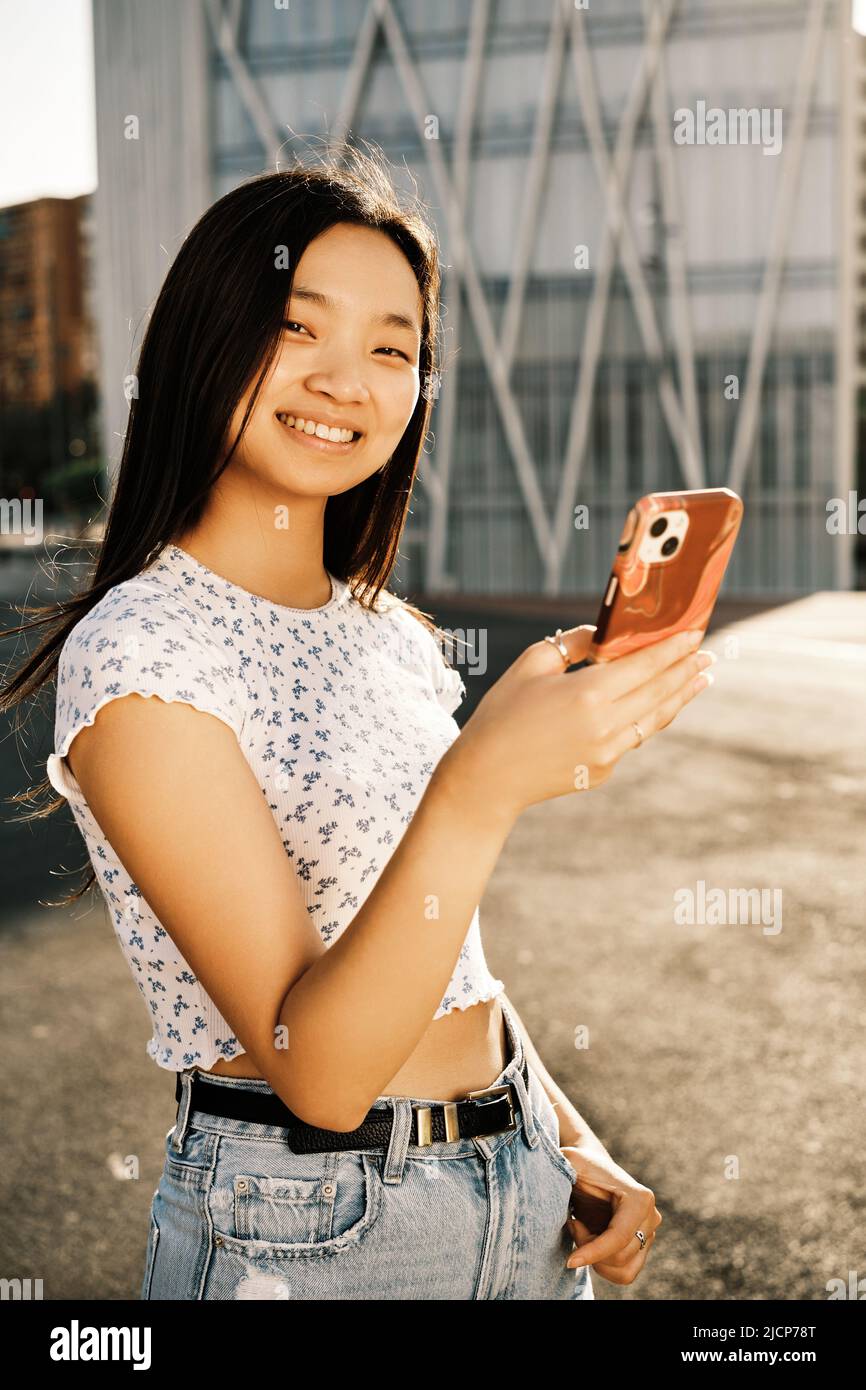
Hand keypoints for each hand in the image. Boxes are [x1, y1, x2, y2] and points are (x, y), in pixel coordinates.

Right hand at [440, 624, 713, 820]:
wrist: (486, 778)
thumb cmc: (502, 713)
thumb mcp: (531, 666)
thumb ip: (573, 645)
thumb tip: (605, 637)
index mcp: (588, 693)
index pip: (645, 665)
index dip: (673, 648)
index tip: (694, 634)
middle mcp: (606, 724)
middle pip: (660, 691)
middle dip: (687, 670)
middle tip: (709, 654)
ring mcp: (608, 752)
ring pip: (656, 718)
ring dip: (681, 697)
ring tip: (701, 679)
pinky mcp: (603, 771)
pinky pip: (634, 738)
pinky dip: (650, 718)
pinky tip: (659, 706)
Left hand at [557, 1140, 661, 1285]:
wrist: (590, 1170)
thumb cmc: (578, 1166)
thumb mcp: (569, 1162)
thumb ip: (563, 1166)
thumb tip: (558, 1174)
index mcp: (639, 1198)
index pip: (619, 1238)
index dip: (593, 1252)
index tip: (569, 1261)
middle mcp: (651, 1217)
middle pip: (619, 1256)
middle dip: (589, 1248)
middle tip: (572, 1224)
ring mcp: (650, 1233)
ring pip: (623, 1269)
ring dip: (597, 1259)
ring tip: (581, 1231)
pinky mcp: (643, 1245)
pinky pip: (625, 1273)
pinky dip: (604, 1265)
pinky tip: (590, 1242)